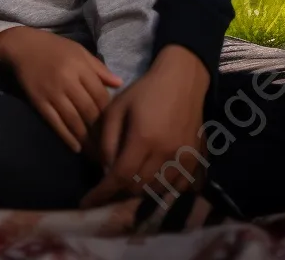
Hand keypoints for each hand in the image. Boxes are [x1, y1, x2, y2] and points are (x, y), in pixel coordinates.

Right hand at [0, 26, 121, 152]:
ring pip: (73, 120)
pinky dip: (66, 137)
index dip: (110, 113)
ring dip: (86, 139)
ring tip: (96, 153)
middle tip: (111, 147)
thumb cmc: (54, 47)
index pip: (101, 95)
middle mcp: (67, 81)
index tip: (118, 126)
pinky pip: (55, 122)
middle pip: (89, 111)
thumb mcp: (79, 51)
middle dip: (101, 131)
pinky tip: (76, 147)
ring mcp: (52, 92)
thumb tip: (120, 84)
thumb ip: (99, 68)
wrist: (22, 45)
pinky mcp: (38, 101)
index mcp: (80, 67)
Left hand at [80, 44, 209, 207]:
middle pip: (138, 187)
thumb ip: (108, 139)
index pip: (120, 176)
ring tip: (128, 178)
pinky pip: (178, 187)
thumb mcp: (116, 109)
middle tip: (108, 182)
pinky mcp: (196, 161)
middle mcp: (166, 154)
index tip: (87, 202)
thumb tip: (104, 168)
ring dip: (140, 189)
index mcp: (143, 139)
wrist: (181, 83)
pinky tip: (152, 178)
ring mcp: (184, 159)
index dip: (102, 192)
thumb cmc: (144, 92)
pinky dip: (163, 189)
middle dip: (119, 189)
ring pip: (158, 190)